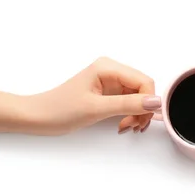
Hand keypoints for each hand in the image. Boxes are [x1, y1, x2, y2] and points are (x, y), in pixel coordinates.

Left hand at [29, 57, 160, 134]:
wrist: (38, 117)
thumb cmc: (60, 109)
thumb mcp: (97, 108)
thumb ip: (128, 104)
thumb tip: (156, 102)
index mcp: (108, 67)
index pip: (144, 81)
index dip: (148, 102)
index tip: (142, 121)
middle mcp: (112, 70)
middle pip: (143, 89)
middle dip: (143, 110)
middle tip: (134, 127)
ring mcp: (111, 81)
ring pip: (139, 97)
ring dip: (137, 114)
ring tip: (127, 127)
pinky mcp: (109, 92)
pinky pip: (130, 101)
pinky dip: (130, 114)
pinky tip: (123, 124)